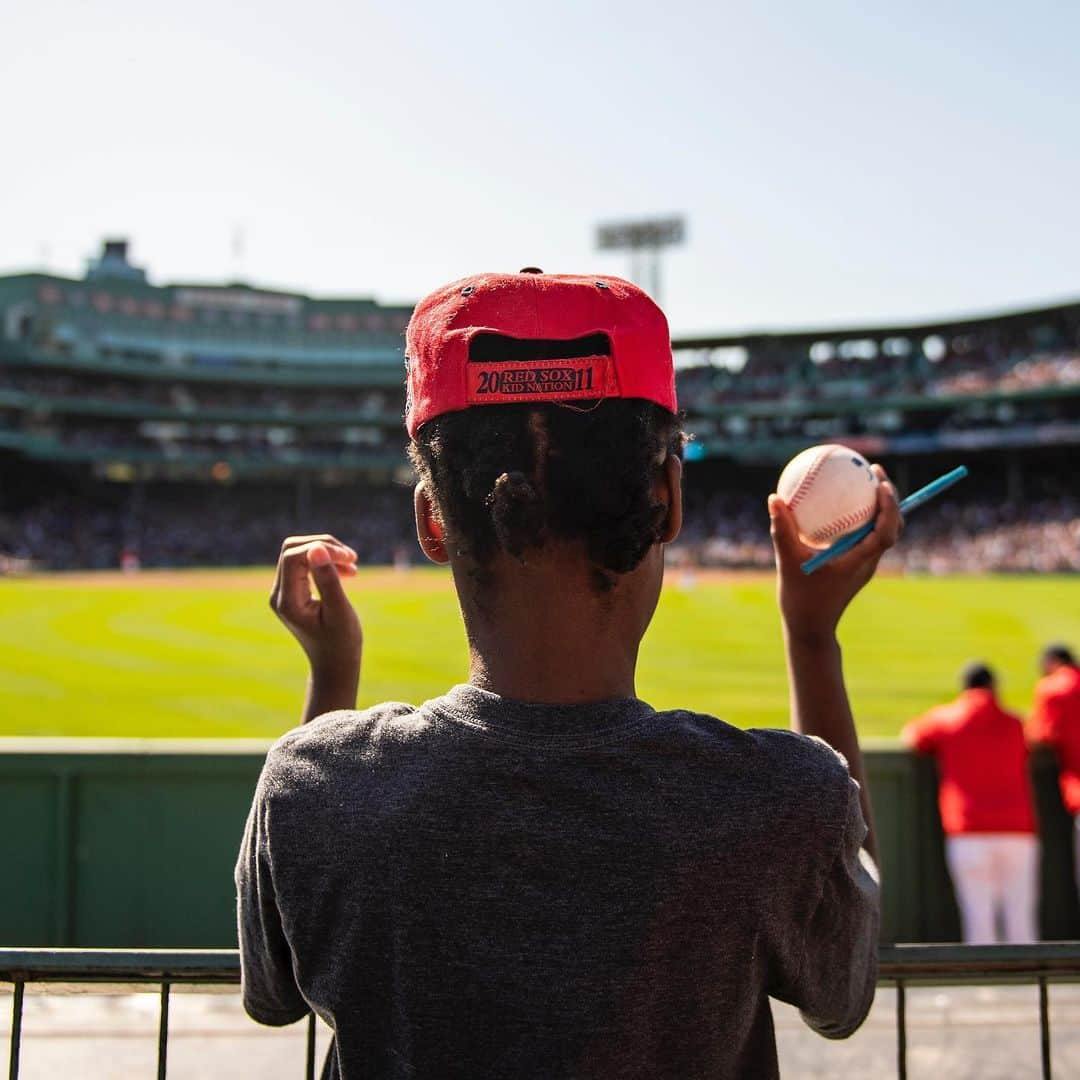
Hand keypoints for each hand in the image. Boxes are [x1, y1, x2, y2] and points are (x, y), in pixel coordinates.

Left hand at [270, 534, 360, 681]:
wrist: (334, 665)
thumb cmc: (341, 643)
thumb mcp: (339, 611)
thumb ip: (327, 579)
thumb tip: (317, 547)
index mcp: (287, 601)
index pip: (293, 557)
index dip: (321, 548)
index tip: (350, 558)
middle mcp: (279, 595)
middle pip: (292, 550)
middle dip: (323, 546)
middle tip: (352, 558)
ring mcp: (283, 593)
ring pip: (299, 553)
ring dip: (327, 553)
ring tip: (353, 566)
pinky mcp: (293, 592)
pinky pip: (304, 564)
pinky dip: (325, 562)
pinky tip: (347, 572)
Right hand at [769, 465, 901, 644]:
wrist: (810, 629)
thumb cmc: (800, 599)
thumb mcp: (787, 562)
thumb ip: (782, 530)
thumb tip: (774, 498)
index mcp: (860, 561)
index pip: (887, 532)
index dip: (890, 507)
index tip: (881, 483)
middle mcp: (867, 561)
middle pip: (893, 526)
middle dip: (890, 497)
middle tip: (874, 471)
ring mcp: (863, 563)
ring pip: (882, 531)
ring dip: (881, 507)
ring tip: (864, 482)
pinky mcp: (855, 565)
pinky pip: (864, 536)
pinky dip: (861, 518)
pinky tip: (839, 505)